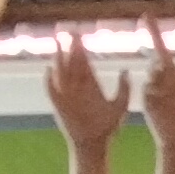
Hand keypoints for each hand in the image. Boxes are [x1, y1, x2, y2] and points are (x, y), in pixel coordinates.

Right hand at [43, 30, 130, 153]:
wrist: (95, 144)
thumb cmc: (108, 127)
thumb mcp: (120, 106)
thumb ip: (124, 88)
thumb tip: (126, 70)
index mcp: (91, 85)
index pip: (84, 61)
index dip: (81, 47)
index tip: (80, 33)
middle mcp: (78, 87)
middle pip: (71, 62)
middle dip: (69, 45)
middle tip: (67, 29)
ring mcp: (67, 95)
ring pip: (61, 71)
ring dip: (58, 57)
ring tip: (57, 42)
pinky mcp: (59, 105)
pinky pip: (52, 90)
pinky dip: (49, 80)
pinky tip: (49, 69)